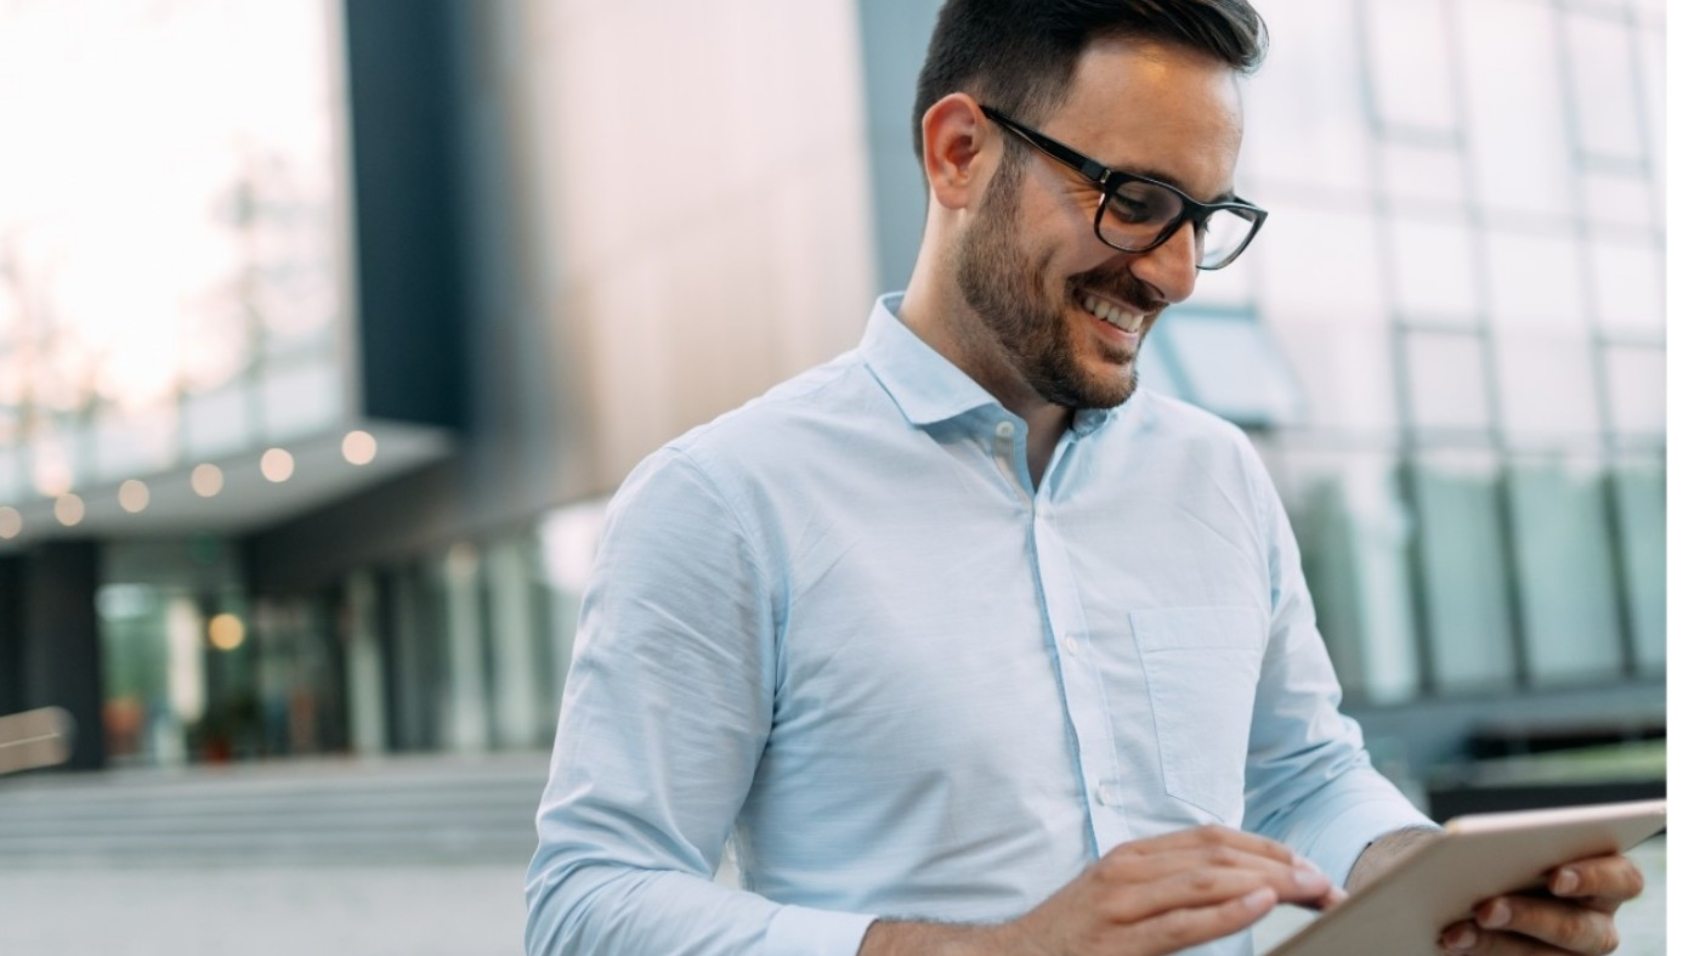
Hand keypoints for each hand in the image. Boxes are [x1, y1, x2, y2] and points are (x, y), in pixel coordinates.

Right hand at [988, 825, 1343, 955]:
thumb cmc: (1071, 937)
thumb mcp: (1119, 899)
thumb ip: (1165, 886)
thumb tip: (1230, 885)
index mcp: (1133, 857)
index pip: (1213, 838)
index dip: (1267, 847)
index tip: (1308, 866)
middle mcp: (1129, 869)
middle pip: (1218, 853)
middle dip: (1281, 864)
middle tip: (1328, 883)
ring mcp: (1122, 902)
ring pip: (1206, 878)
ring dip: (1269, 882)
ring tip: (1311, 890)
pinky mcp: (1120, 939)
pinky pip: (1181, 921)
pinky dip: (1226, 910)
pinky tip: (1261, 903)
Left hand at [1438, 853, 1645, 954]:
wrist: (1469, 885)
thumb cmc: (1502, 854)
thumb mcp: (1511, 844)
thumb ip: (1513, 845)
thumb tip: (1471, 845)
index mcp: (1608, 879)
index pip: (1623, 880)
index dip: (1593, 878)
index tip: (1557, 878)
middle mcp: (1597, 923)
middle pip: (1576, 928)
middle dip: (1528, 917)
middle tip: (1486, 909)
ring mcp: (1571, 954)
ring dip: (1495, 945)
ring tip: (1455, 934)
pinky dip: (1481, 953)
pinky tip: (1451, 942)